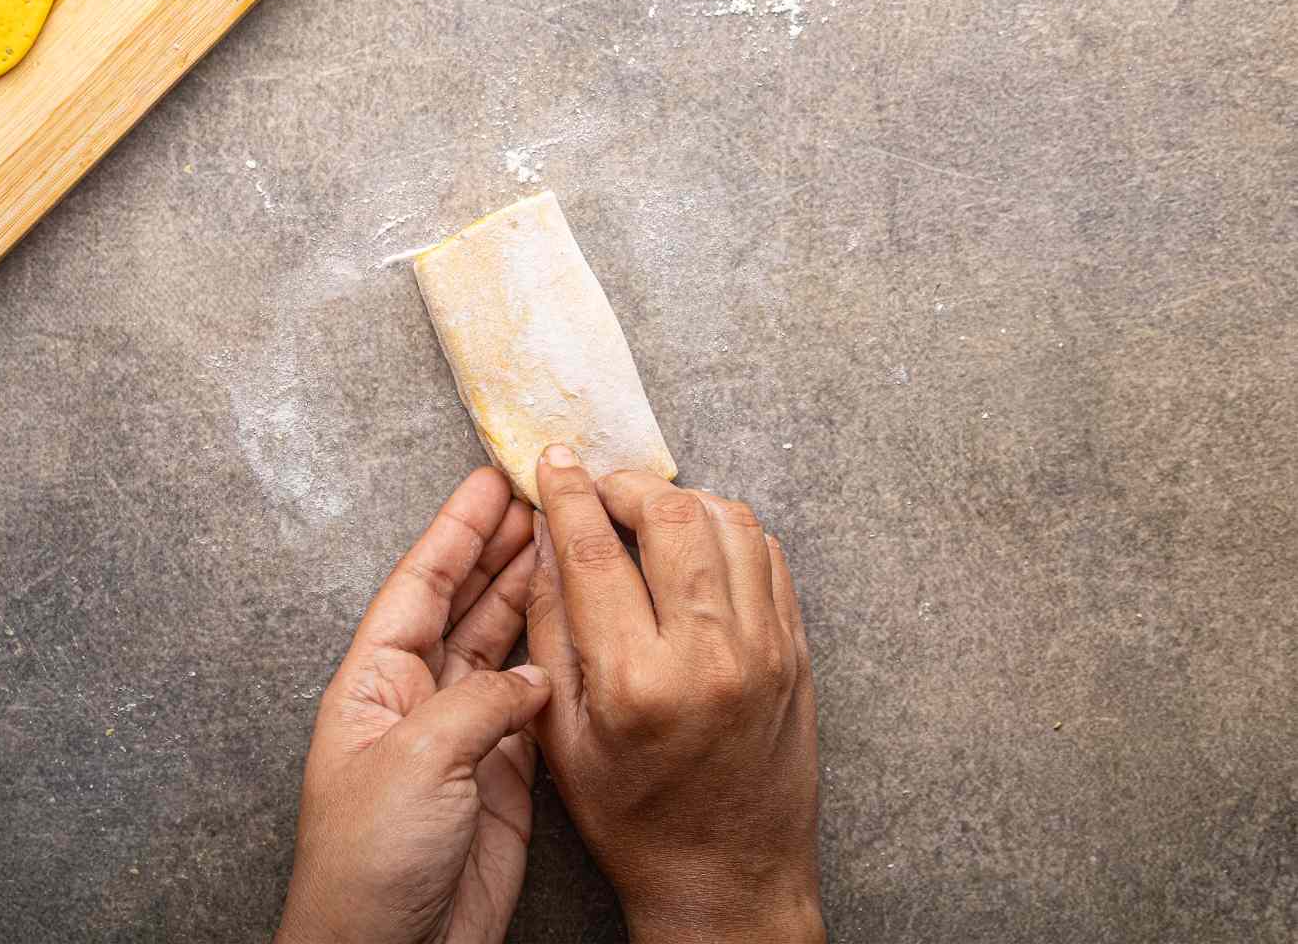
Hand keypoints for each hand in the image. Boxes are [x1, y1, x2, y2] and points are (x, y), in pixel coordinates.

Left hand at [279, 469, 549, 943]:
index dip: (457, 529)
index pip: (420, 584)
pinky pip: (530, 701)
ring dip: (530, 595)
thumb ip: (481, 700)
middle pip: (462, 603)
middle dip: (501, 549)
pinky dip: (555, 661)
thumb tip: (533, 675)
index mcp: (373, 683)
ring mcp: (458, 736)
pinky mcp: (498, 776)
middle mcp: (415, 699)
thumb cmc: (371, 864)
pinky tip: (578, 628)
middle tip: (545, 498)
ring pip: (499, 645)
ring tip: (568, 544)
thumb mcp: (419, 759)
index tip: (493, 480)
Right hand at [527, 448, 824, 943]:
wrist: (728, 881)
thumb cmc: (634, 818)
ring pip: (728, 521)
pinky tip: (697, 549)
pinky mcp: (796, 650)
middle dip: (626, 485)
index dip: (569, 493)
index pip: (597, 552)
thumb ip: (550, 625)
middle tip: (601, 490)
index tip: (554, 461)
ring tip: (648, 517)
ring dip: (681, 501)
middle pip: (671, 516)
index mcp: (637, 682)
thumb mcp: (561, 734)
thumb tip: (546, 535)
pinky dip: (728, 532)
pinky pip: (768, 553)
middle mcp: (709, 656)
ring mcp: (765, 649)